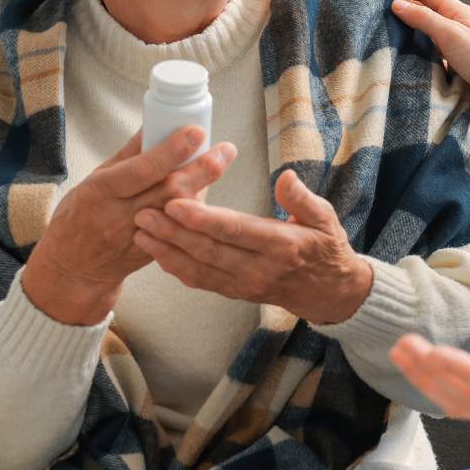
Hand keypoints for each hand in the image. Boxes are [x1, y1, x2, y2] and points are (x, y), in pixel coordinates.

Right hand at [24, 128, 234, 325]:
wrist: (73, 268)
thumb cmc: (81, 216)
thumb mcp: (94, 180)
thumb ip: (128, 155)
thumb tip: (153, 123)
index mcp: (103, 192)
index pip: (142, 170)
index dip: (171, 151)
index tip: (195, 132)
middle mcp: (122, 216)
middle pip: (169, 192)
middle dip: (202, 169)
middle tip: (226, 150)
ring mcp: (139, 238)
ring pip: (180, 213)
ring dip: (204, 187)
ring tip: (220, 161)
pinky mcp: (153, 254)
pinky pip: (180, 231)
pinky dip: (196, 210)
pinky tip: (205, 192)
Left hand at [132, 168, 374, 324]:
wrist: (329, 292)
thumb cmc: (325, 248)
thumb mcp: (325, 218)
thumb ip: (302, 198)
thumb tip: (285, 177)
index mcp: (281, 246)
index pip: (236, 231)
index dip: (204, 219)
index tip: (177, 203)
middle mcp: (260, 269)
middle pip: (210, 251)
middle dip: (173, 232)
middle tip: (144, 212)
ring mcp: (245, 285)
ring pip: (200, 268)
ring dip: (167, 251)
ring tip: (140, 231)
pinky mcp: (235, 292)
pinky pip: (201, 281)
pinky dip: (176, 268)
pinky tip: (156, 252)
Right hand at [375, 0, 469, 129]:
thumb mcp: (453, 35)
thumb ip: (425, 19)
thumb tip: (396, 4)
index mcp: (458, 14)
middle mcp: (455, 30)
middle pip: (422, 13)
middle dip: (399, 8)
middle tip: (372, 9)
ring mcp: (454, 52)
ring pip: (423, 39)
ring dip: (404, 36)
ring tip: (378, 36)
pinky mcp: (452, 73)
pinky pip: (427, 62)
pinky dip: (413, 61)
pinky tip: (398, 65)